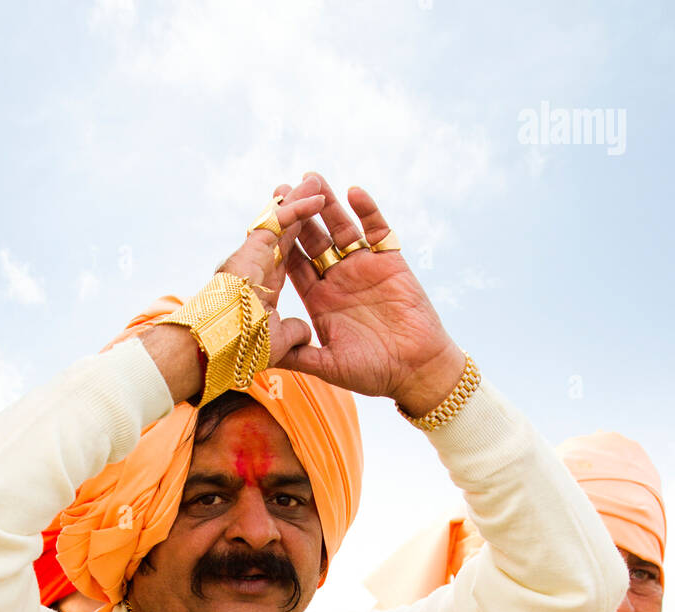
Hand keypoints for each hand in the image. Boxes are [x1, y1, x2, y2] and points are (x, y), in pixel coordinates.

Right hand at [218, 174, 325, 364]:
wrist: (223, 345)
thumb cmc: (245, 349)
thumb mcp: (280, 343)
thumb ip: (294, 333)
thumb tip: (305, 331)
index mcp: (263, 287)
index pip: (284, 257)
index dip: (296, 240)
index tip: (308, 227)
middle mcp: (258, 267)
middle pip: (283, 233)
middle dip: (297, 211)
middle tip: (310, 189)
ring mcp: (254, 255)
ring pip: (280, 221)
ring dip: (299, 199)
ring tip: (315, 180)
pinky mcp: (253, 248)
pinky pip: (279, 221)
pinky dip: (298, 208)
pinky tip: (317, 197)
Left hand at [278, 173, 465, 412]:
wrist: (417, 370)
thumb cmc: (374, 372)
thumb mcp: (328, 366)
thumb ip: (297, 356)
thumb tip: (257, 356)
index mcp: (319, 300)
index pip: (293, 265)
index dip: (278, 243)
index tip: (262, 222)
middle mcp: (338, 279)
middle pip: (313, 238)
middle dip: (297, 213)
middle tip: (282, 186)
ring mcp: (364, 267)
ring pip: (342, 227)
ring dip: (328, 202)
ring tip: (313, 176)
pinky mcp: (390, 260)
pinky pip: (378, 229)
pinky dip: (368, 210)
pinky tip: (355, 192)